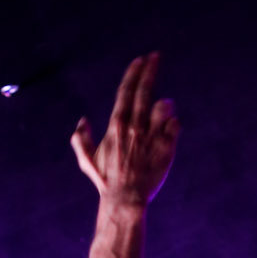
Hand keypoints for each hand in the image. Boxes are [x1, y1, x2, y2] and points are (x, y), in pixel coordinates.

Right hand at [71, 53, 178, 207]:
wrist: (126, 200)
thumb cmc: (106, 182)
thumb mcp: (87, 161)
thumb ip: (80, 140)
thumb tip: (82, 121)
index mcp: (117, 125)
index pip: (127, 90)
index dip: (134, 72)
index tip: (141, 59)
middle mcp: (135, 126)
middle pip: (145, 90)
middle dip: (151, 70)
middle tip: (156, 56)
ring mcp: (152, 136)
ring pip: (164, 106)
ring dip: (164, 104)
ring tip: (163, 107)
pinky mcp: (167, 148)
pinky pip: (175, 125)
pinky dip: (173, 124)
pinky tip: (170, 129)